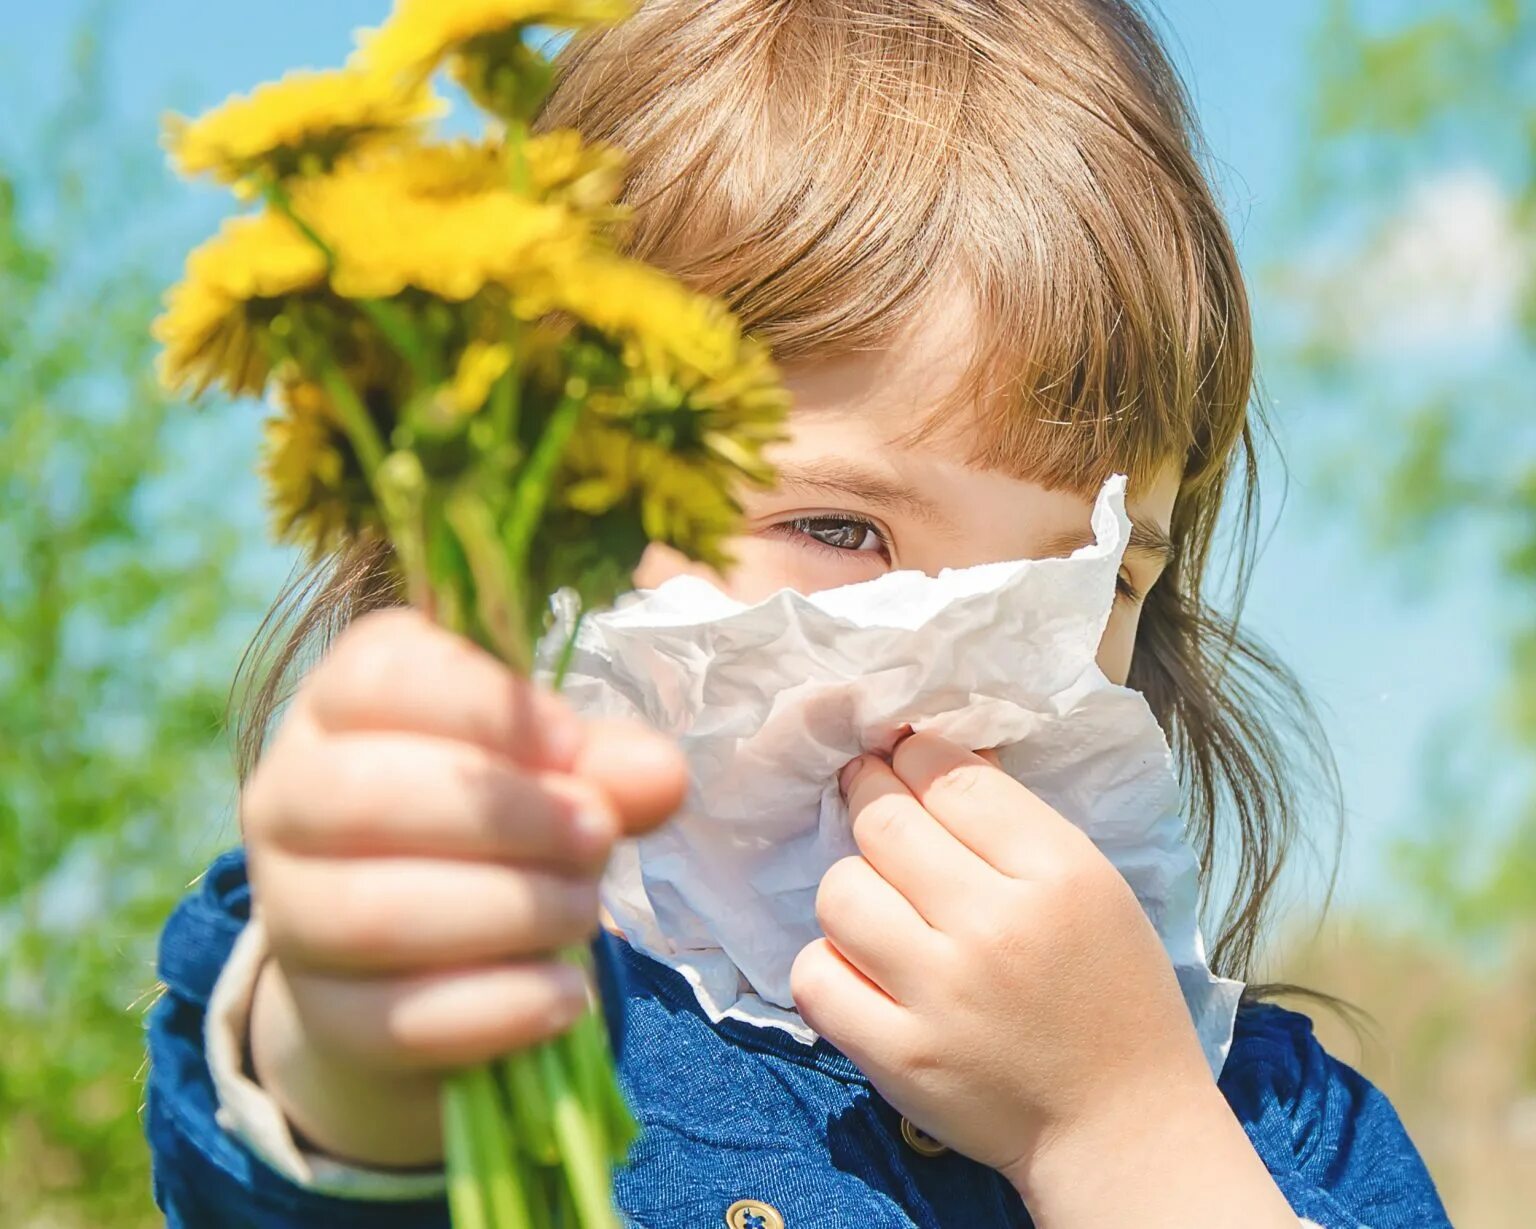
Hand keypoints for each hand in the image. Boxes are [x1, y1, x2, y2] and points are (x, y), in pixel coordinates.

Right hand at [242, 608, 687, 1166]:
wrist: (428, 958)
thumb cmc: (498, 825)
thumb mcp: (553, 773)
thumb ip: (603, 765)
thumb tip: (661, 772)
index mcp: (343, 702)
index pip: (378, 677)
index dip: (479, 706)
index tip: (567, 741)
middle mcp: (289, 795)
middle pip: (362, 795)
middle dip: (503, 816)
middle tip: (597, 834)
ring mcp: (289, 910)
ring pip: (372, 913)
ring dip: (506, 911)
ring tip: (584, 911)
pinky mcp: (322, 1015)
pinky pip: (392, 1018)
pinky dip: (494, 1007)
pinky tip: (566, 994)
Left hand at [791, 732, 1296, 1227]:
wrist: (1118, 1125)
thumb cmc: (1109, 993)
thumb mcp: (1091, 885)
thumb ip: (1012, 820)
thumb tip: (927, 749)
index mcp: (1058, 874)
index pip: (948, 776)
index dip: (913, 755)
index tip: (903, 760)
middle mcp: (994, 927)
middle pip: (883, 822)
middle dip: (868, 797)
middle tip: (871, 801)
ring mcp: (938, 994)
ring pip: (839, 890)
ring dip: (853, 886)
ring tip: (880, 901)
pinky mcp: (896, 1055)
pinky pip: (814, 974)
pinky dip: (829, 963)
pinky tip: (863, 966)